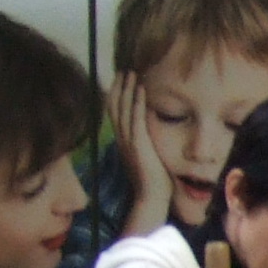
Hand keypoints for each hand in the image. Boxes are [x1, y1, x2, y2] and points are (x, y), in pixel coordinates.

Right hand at [111, 76, 172, 239]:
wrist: (152, 198)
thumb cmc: (153, 180)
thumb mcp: (145, 156)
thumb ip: (143, 142)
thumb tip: (147, 132)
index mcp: (122, 141)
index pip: (114, 112)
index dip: (116, 94)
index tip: (120, 79)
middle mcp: (121, 139)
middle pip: (114, 107)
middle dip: (119, 87)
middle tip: (124, 69)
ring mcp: (128, 142)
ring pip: (123, 109)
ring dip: (127, 89)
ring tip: (131, 73)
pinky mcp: (138, 145)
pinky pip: (136, 119)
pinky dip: (137, 102)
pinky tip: (141, 89)